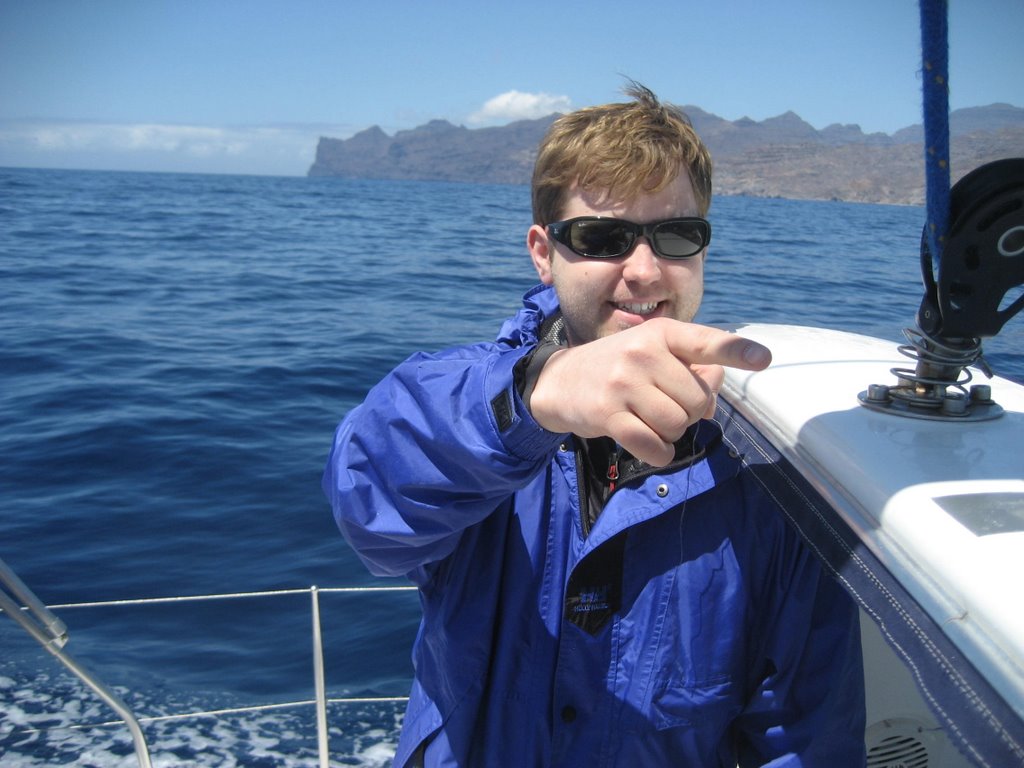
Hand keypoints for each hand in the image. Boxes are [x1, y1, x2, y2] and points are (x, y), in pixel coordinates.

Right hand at [530, 319, 770, 466]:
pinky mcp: (608, 415)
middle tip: (666, 406)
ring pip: (677, 425)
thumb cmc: (619, 369)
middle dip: (689, 412)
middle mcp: (642, 353)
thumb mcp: (652, 354)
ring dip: (671, 434)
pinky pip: (654, 447)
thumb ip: (690, 370)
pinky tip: (647, 444)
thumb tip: (710, 403)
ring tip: (651, 422)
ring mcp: (623, 384)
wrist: (559, 382)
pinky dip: (659, 453)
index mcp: (660, 333)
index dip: (737, 352)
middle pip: (697, 399)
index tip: (764, 359)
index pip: (705, 341)